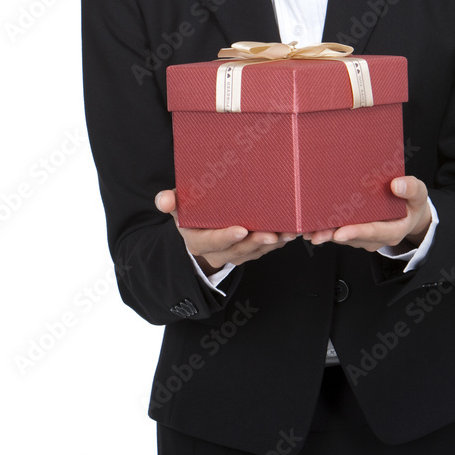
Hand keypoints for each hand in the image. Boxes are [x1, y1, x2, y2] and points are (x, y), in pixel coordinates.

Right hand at [154, 189, 298, 275]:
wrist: (199, 238)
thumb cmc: (191, 217)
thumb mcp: (178, 211)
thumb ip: (171, 203)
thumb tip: (162, 200)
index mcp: (199, 242)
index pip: (213, 242)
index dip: (227, 237)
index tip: (241, 229)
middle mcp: (219, 252)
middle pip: (239, 250)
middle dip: (256, 243)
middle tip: (272, 234)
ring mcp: (236, 254)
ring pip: (256, 252)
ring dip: (273, 244)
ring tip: (289, 233)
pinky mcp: (251, 252)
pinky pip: (266, 250)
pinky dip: (279, 243)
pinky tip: (292, 233)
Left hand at [301, 176, 430, 252]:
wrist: (409, 213)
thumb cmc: (412, 202)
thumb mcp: (420, 194)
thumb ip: (412, 189)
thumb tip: (397, 185)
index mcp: (392, 230)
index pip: (373, 232)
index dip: (355, 232)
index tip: (340, 232)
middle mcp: (375, 238)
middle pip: (351, 237)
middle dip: (331, 235)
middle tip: (313, 233)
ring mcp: (363, 237)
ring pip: (341, 237)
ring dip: (324, 233)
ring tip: (304, 228)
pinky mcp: (353, 232)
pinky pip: (337, 231)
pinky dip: (324, 227)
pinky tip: (308, 223)